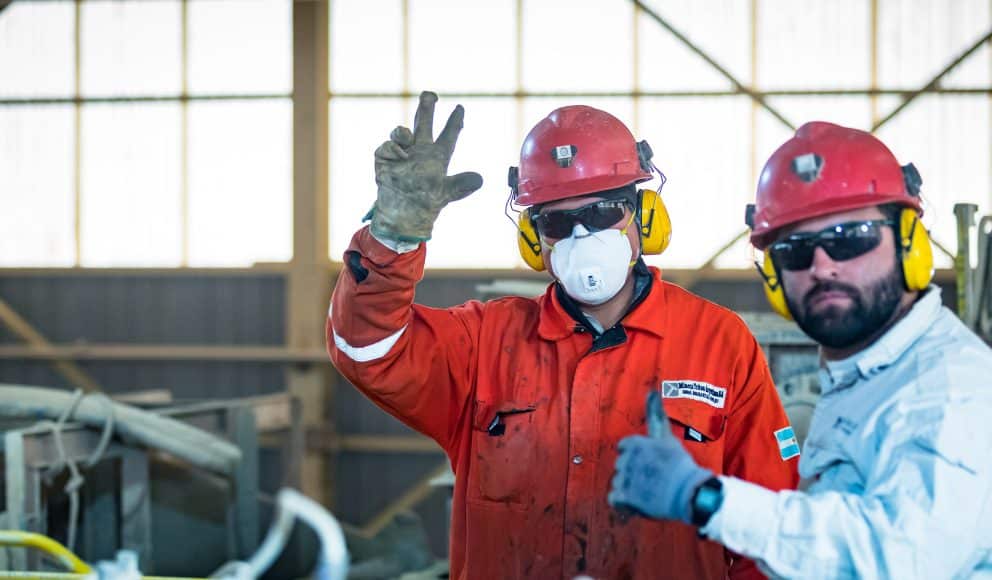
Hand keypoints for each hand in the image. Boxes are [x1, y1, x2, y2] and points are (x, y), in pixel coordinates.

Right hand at [369, 91, 483, 242]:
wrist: (402, 215)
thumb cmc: (427, 204)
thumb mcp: (447, 193)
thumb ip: (461, 184)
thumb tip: (480, 179)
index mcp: (438, 157)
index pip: (448, 135)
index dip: (454, 122)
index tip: (460, 108)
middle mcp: (421, 151)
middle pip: (424, 123)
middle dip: (426, 107)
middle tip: (430, 94)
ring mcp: (402, 154)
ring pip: (402, 132)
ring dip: (403, 132)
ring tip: (407, 141)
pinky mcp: (386, 159)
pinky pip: (388, 146)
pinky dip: (392, 148)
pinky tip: (399, 158)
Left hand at [607, 391, 712, 521]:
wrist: (689, 492)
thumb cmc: (679, 464)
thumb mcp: (666, 436)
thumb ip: (655, 414)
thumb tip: (651, 390)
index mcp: (634, 444)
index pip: (624, 448)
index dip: (638, 457)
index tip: (651, 463)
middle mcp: (626, 459)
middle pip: (622, 466)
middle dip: (634, 472)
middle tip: (654, 478)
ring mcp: (624, 478)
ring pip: (619, 482)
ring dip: (631, 488)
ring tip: (650, 491)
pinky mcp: (625, 496)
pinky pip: (614, 499)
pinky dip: (624, 503)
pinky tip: (639, 501)